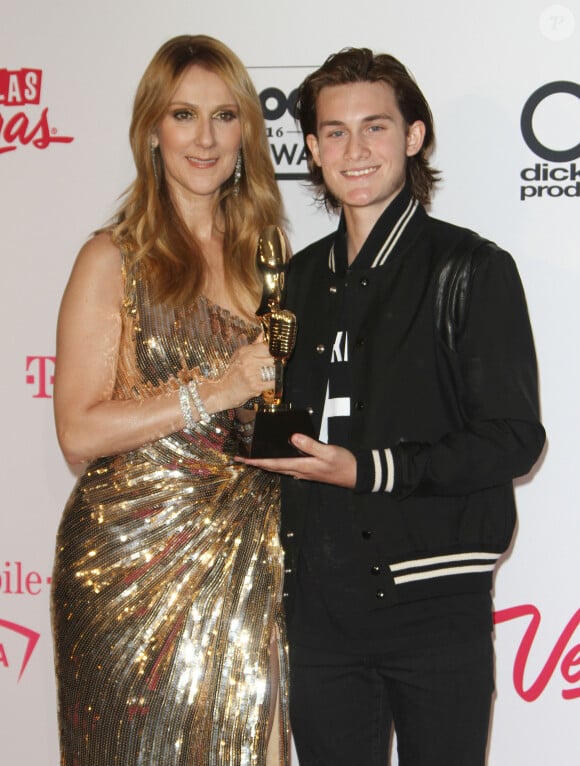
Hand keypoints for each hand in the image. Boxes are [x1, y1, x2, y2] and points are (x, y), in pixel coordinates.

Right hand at [204, 335, 274, 410]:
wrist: (221, 392)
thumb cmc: (231, 375)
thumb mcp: (238, 357)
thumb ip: (253, 346)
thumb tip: (263, 334)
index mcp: (244, 351)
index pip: (267, 347)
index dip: (273, 353)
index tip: (274, 357)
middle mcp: (248, 360)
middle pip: (273, 358)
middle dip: (275, 364)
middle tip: (272, 368)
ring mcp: (251, 373)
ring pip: (274, 371)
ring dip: (274, 374)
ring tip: (266, 377)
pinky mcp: (255, 386)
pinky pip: (273, 383)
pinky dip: (272, 384)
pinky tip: (266, 384)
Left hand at [236, 433, 356, 488]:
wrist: (356, 475)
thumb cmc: (343, 464)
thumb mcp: (328, 452)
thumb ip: (310, 445)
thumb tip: (293, 437)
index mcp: (301, 466)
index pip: (274, 464)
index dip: (257, 461)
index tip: (243, 459)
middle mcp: (299, 471)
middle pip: (272, 467)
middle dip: (256, 463)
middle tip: (240, 458)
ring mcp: (303, 472)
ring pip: (279, 468)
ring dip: (264, 463)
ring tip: (253, 458)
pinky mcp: (308, 470)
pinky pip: (287, 466)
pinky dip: (276, 463)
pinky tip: (275, 459)